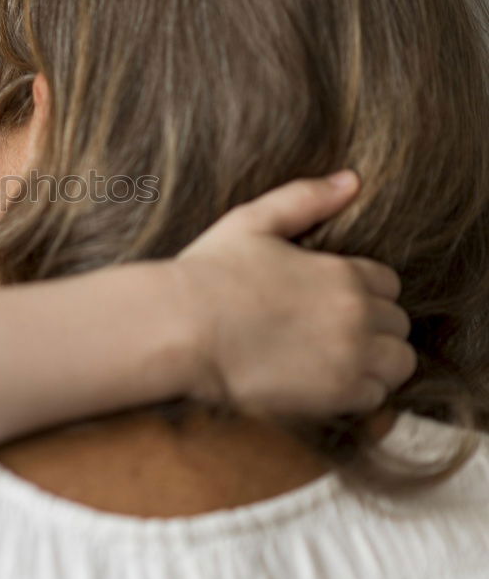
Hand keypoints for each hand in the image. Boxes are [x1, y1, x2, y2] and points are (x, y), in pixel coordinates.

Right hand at [175, 170, 415, 417]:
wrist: (180, 329)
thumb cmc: (209, 273)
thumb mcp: (253, 222)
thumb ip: (305, 199)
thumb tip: (351, 180)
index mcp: (343, 272)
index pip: (387, 284)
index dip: (360, 292)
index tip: (328, 301)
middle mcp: (357, 314)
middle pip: (396, 324)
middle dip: (370, 326)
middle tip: (327, 332)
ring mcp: (351, 357)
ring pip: (398, 363)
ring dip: (374, 361)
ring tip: (333, 360)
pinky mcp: (337, 395)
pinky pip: (375, 398)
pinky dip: (357, 392)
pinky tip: (322, 382)